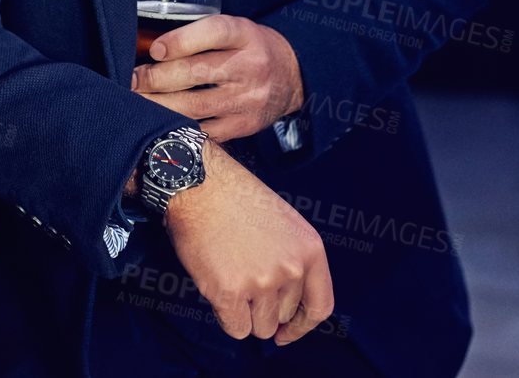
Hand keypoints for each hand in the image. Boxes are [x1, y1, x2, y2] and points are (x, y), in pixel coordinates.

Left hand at [130, 14, 303, 141]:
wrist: (293, 79)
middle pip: (196, 72)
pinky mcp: (243, 126)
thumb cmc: (250, 49)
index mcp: (245, 35)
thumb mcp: (235, 30)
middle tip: (131, 80)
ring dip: (158, 105)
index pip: (213, 33)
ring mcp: (247, 100)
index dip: (180, 41)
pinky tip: (157, 122)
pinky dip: (177, 126)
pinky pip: (204, 130)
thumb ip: (199, 36)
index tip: (154, 50)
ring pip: (194, 106)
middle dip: (156, 77)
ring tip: (135, 102)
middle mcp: (249, 67)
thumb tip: (149, 50)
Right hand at [164, 141, 333, 343]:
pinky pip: (236, 328)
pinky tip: (217, 290)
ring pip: (259, 327)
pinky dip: (226, 316)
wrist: (199, 184)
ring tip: (228, 278)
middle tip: (242, 281)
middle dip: (262, 308)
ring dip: (243, 312)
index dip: (301, 326)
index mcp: (310, 250)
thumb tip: (283, 301)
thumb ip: (292, 261)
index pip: (319, 306)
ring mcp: (262, 282)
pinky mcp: (230, 292)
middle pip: (282, 317)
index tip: (286, 333)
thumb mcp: (283, 224)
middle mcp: (291, 269)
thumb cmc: (235, 198)